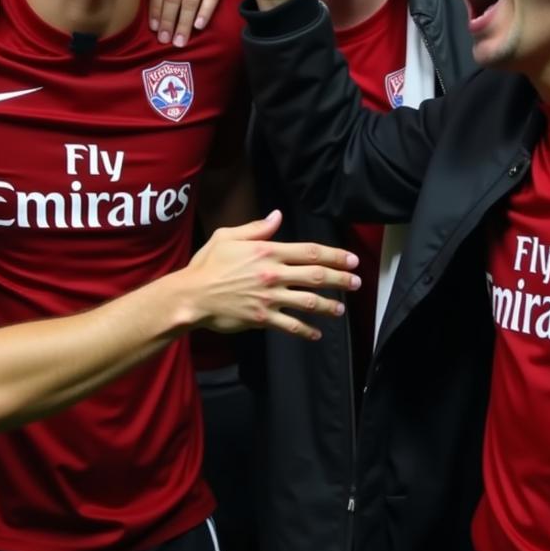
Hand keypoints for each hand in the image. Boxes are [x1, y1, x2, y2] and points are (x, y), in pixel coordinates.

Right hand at [185, 210, 358, 338]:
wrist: (192, 295)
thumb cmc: (207, 264)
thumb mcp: (227, 236)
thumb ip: (256, 228)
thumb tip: (277, 217)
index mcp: (267, 251)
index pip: (310, 251)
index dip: (335, 255)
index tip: (351, 259)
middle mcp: (273, 274)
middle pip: (316, 276)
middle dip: (341, 279)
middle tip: (357, 282)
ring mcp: (269, 298)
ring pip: (309, 302)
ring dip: (329, 305)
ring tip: (340, 308)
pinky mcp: (263, 318)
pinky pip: (291, 326)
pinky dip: (307, 331)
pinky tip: (316, 333)